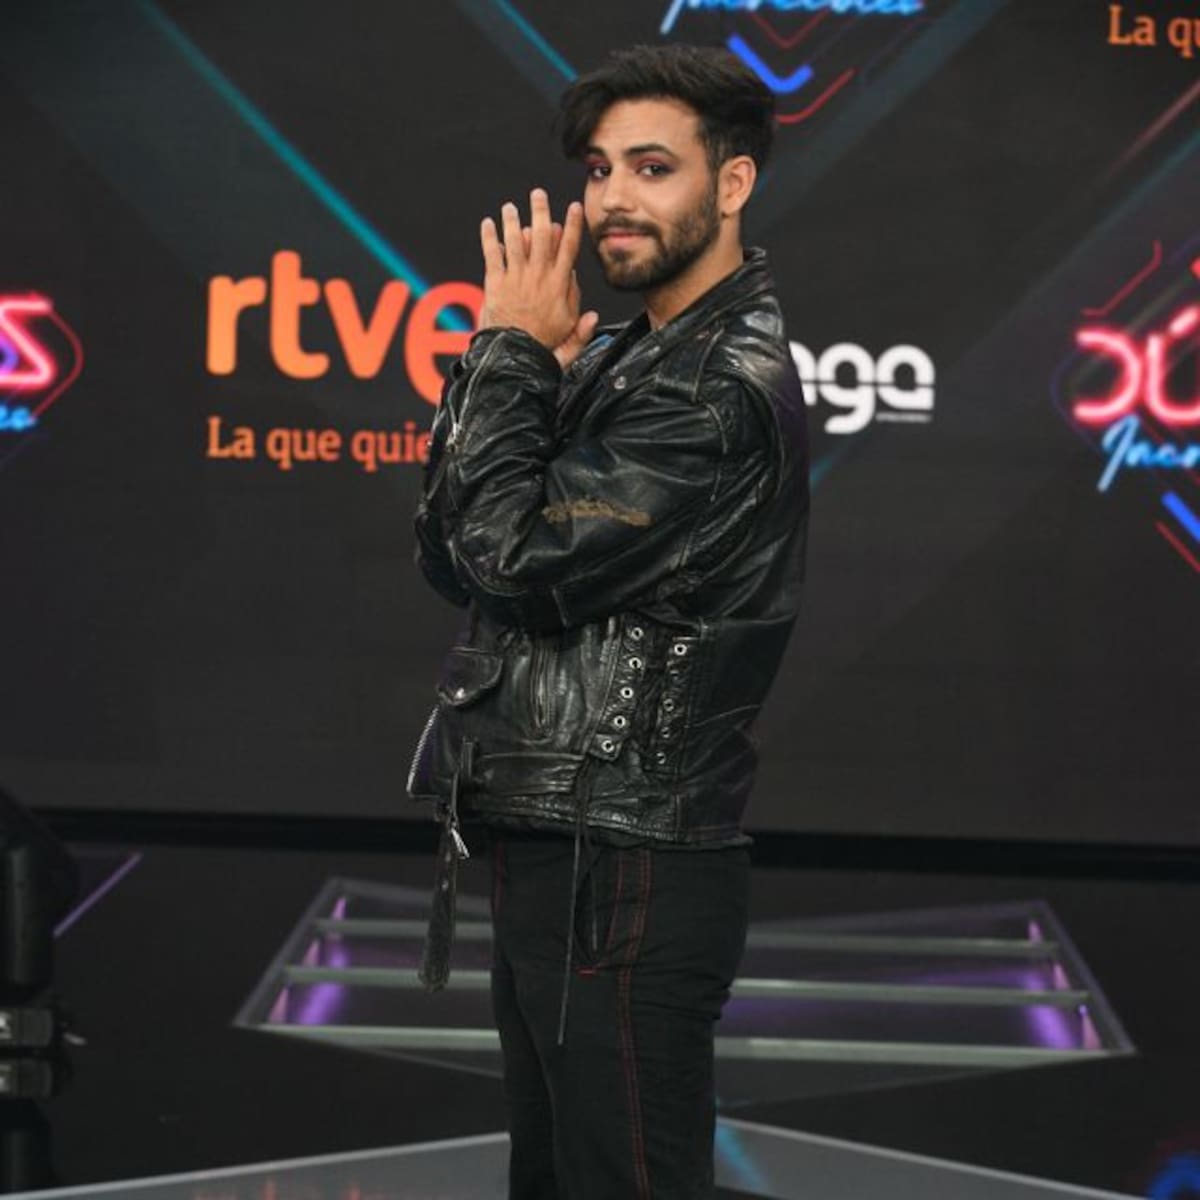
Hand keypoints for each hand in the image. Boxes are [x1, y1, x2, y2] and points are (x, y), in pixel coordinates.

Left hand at [479, 189, 598, 369]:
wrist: (515, 359)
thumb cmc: (542, 351)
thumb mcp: (571, 340)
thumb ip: (581, 325)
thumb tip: (592, 313)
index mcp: (559, 287)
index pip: (569, 249)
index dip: (572, 226)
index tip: (574, 208)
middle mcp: (539, 278)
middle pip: (542, 237)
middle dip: (541, 212)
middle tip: (538, 194)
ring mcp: (516, 279)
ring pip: (516, 241)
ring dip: (513, 221)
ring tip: (510, 207)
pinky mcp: (496, 285)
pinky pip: (492, 255)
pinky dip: (489, 238)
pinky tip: (487, 225)